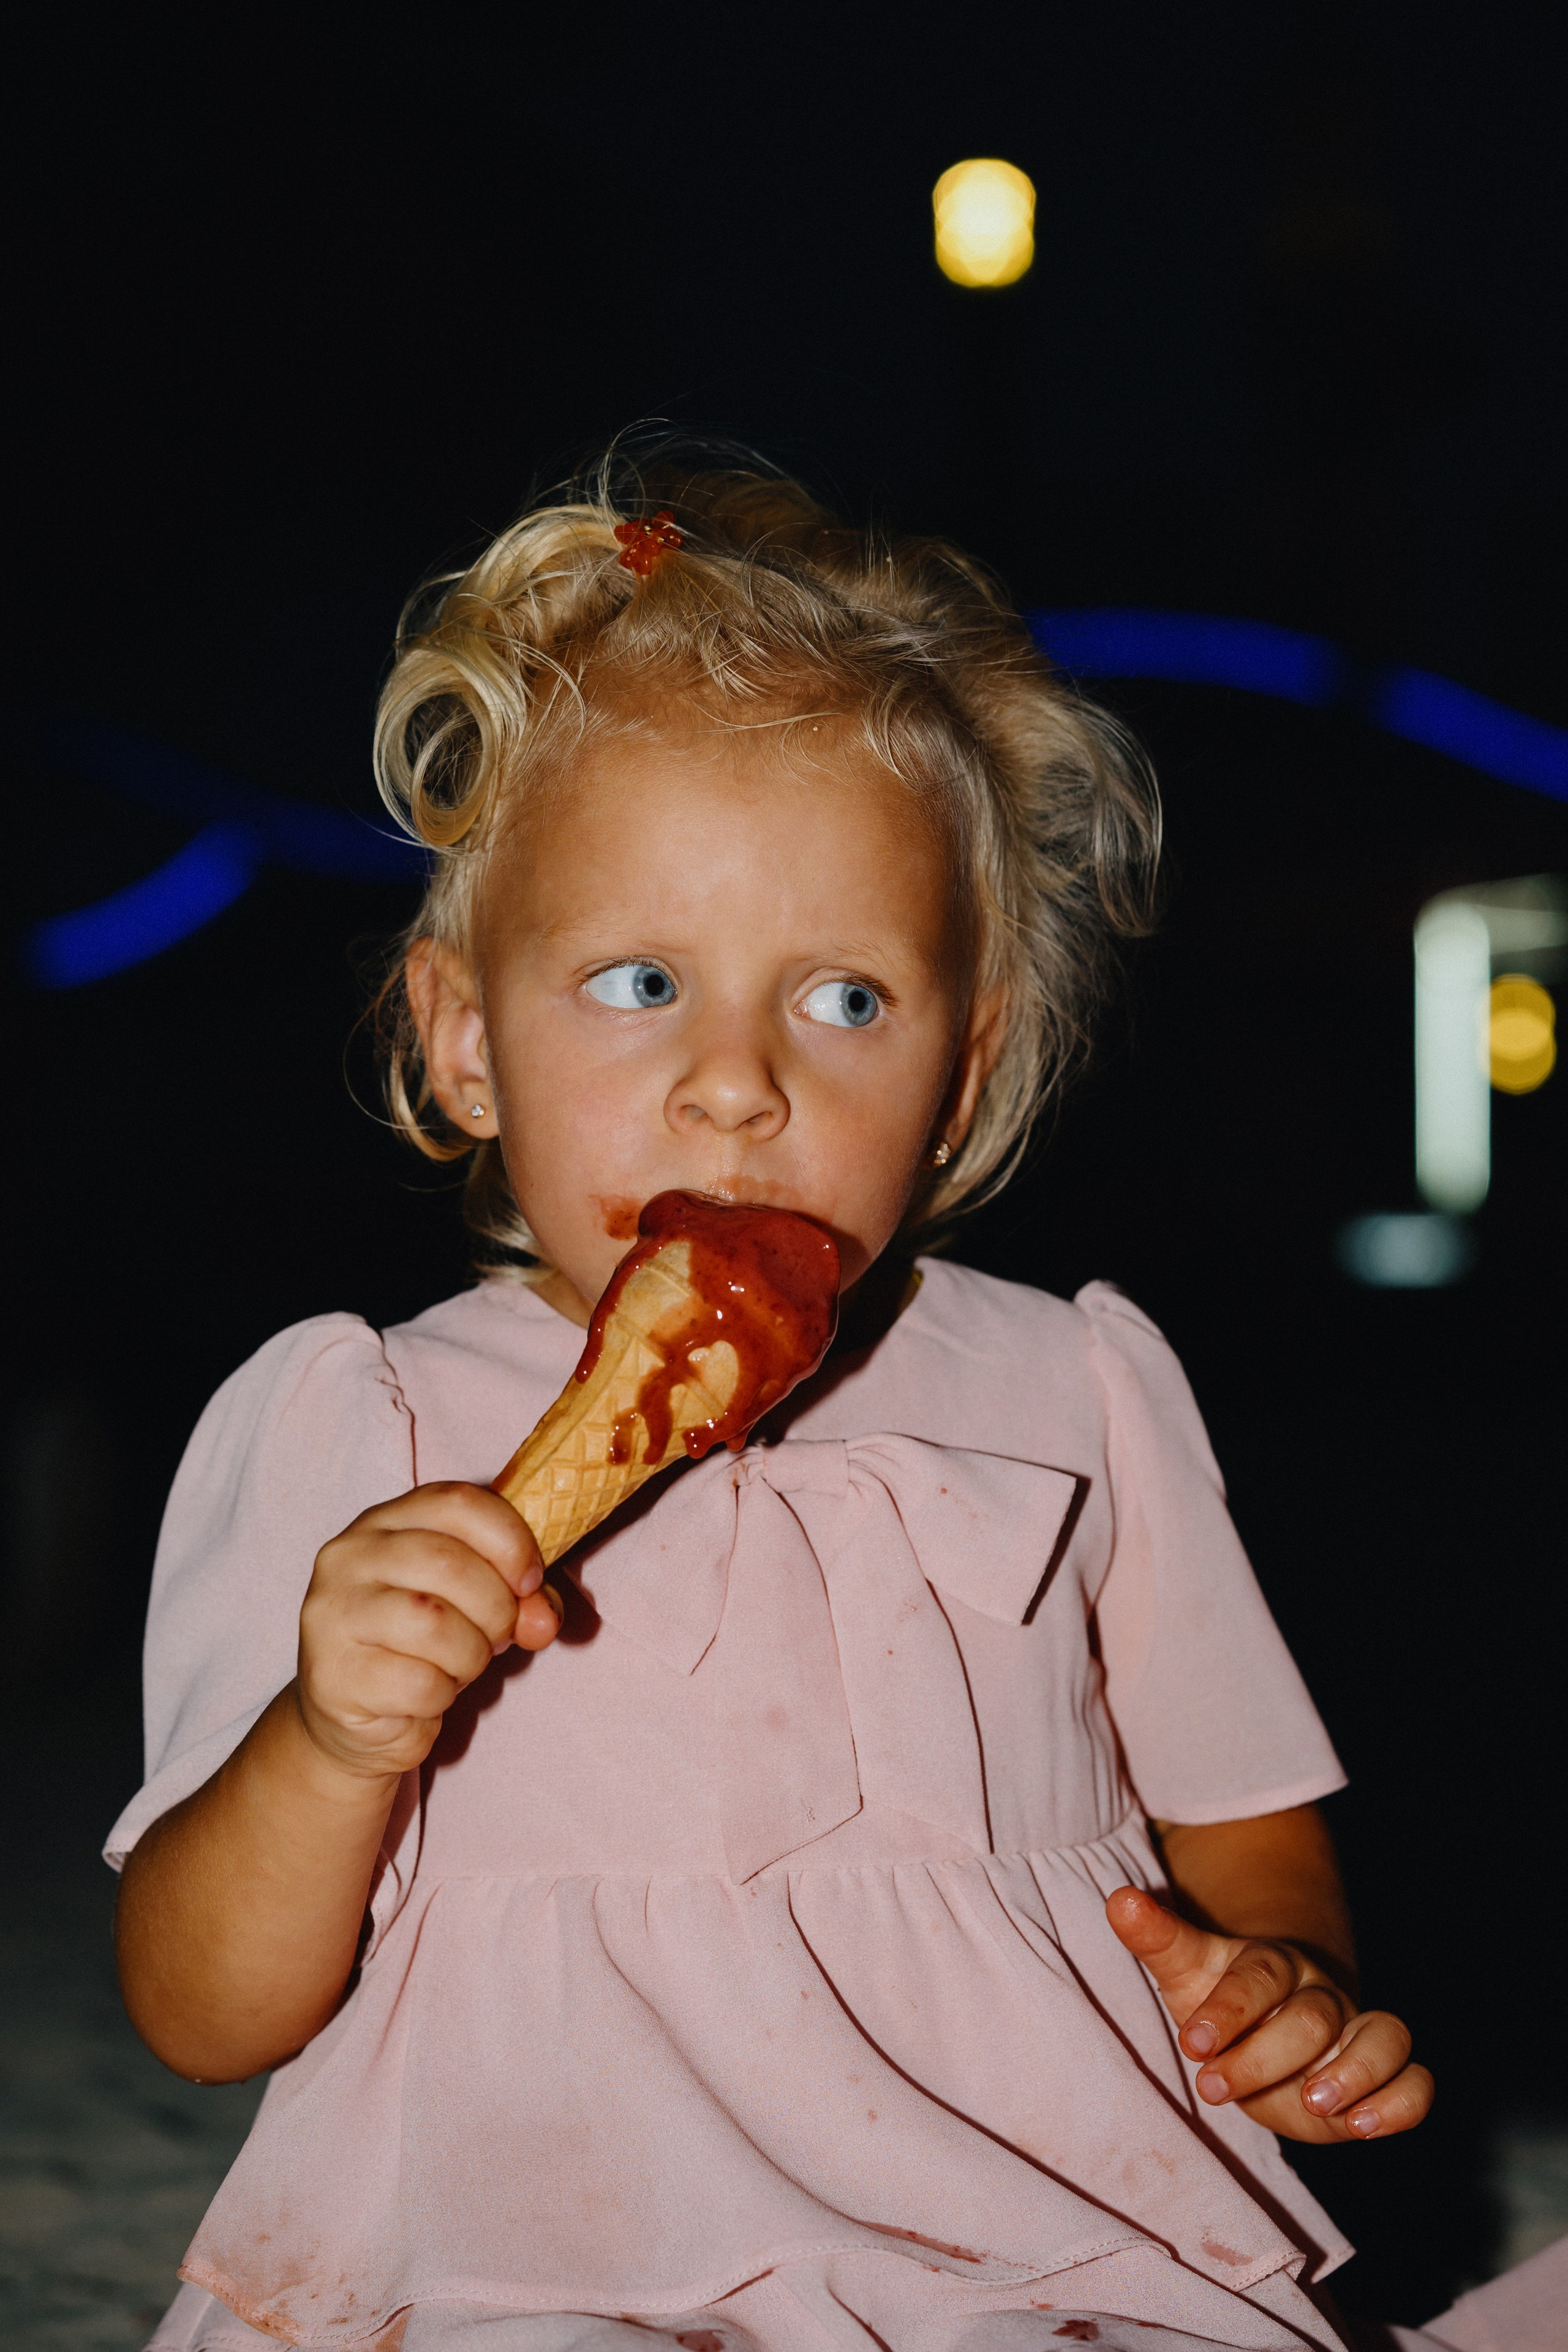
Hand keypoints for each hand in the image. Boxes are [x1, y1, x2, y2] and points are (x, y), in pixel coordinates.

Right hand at [297, 1483, 560, 1779]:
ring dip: (471, 1654)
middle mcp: (349, 1556)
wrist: (357, 1714)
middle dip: (496, 1606)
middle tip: (500, 1635)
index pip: (457, 1502)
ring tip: (463, 1664)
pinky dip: (443, 1694)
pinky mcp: (332, 1675)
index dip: (510, 1539)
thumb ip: (520, 1600)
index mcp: (386, 1521)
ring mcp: (332, 1614)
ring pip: (432, 1622)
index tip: (530, 1581)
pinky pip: (417, 1683)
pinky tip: (429, 1693)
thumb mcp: (477, 1606)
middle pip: (447, 1562)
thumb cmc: (422, 1645)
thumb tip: (543, 1621)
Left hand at [1107, 1885, 1433, 2142]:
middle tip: (1213, 2087)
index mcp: (1272, 1963)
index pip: (1259, 1977)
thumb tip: (1119, 1899)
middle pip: (1311, 2018)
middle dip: (1264, 2056)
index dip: (1229, 2009)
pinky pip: (1415, 2082)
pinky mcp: (1380, 2078)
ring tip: (1316, 2103)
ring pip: (1385, 2037)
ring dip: (1357, 2071)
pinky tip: (1364, 2126)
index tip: (1191, 2044)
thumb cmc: (1218, 1997)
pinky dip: (1401, 2103)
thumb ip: (1157, 1937)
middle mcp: (1321, 1995)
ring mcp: (1356, 2034)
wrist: (1265, 2022)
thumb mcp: (1184, 1969)